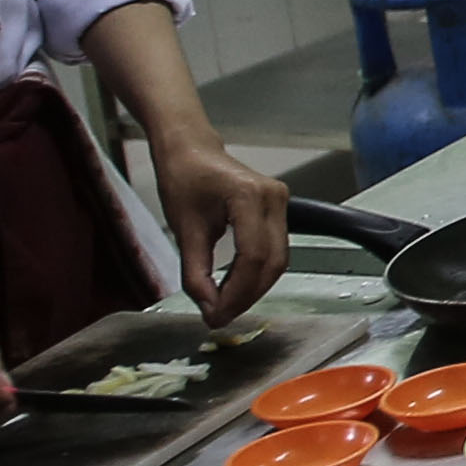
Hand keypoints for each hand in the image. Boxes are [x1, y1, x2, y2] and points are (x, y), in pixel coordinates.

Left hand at [143, 122, 298, 322]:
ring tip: (226, 305)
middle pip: (272, 263)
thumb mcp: (184, 228)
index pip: (252, 257)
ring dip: (254, 288)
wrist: (191, 149)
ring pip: (278, 261)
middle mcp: (273, 198)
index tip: (215, 314)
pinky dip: (257, 274)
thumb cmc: (184, 177)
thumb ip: (195, 272)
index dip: (236, 292)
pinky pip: (276, 251)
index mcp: (248, 196)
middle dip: (247, 296)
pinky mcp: (279, 210)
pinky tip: (236, 287)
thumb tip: (207, 307)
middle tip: (220, 316)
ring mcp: (281, 203)